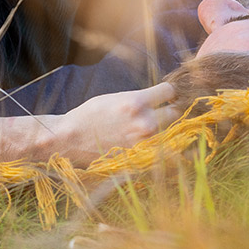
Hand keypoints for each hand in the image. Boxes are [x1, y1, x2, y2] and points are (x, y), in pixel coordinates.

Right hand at [57, 82, 179, 165]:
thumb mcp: (117, 98)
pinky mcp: (140, 157)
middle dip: (172, 109)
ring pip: (170, 132)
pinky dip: (158, 142)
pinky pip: (159, 147)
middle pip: (176, 113)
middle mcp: (144, 123)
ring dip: (166, 127)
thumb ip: (140, 99)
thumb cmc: (91, 115)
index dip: (169, 91)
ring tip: (156, 124)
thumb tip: (161, 97)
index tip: (167, 94)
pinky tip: (149, 138)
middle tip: (166, 108)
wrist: (72, 139)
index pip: (169, 91)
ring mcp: (144, 142)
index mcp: (136, 103)